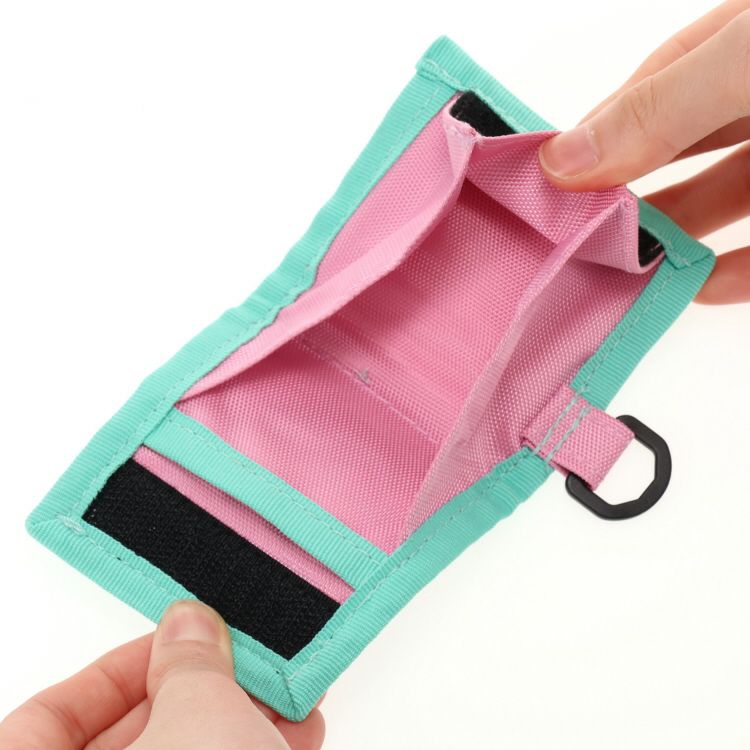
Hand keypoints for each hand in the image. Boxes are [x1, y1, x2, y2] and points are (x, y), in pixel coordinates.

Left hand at [0, 600, 324, 749]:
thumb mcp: (198, 723)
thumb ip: (189, 663)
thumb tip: (189, 620)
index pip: (46, 717)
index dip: (111, 669)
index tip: (171, 640)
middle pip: (129, 736)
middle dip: (196, 689)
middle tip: (239, 654)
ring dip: (239, 720)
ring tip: (286, 688)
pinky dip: (257, 749)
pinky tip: (300, 730)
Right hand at [539, 0, 749, 303]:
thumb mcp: (746, 61)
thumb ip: (660, 109)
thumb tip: (559, 161)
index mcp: (731, 47)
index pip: (646, 93)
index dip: (594, 140)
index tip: (544, 187)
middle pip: (673, 153)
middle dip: (621, 198)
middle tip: (568, 241)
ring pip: (719, 200)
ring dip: (669, 241)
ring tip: (616, 274)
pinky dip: (737, 271)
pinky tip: (698, 288)